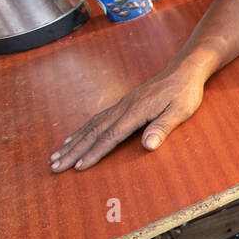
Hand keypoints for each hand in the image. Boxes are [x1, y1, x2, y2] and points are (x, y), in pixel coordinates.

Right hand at [49, 67, 204, 171]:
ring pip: (91, 125)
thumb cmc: (184, 93)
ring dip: (73, 142)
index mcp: (136, 111)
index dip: (95, 153)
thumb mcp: (181, 110)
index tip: (79, 167)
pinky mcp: (122, 104)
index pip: (111, 136)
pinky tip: (72, 138)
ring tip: (55, 156)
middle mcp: (123, 108)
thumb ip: (163, 127)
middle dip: (74, 151)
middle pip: (94, 132)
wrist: (183, 71)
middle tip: (55, 166)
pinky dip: (82, 130)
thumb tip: (148, 146)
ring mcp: (120, 105)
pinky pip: (96, 119)